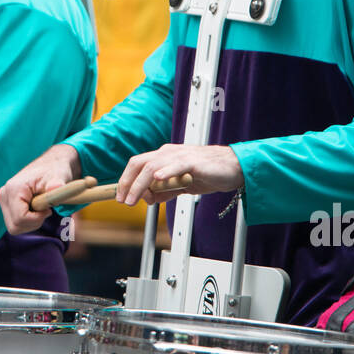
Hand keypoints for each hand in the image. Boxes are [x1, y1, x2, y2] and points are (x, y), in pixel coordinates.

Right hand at [0, 143, 81, 233]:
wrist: (51, 164)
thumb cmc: (54, 170)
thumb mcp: (58, 176)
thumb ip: (57, 184)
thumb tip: (56, 186)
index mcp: (14, 189)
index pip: (20, 218)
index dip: (37, 219)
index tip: (49, 209)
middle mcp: (4, 195)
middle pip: (14, 226)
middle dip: (33, 223)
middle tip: (46, 210)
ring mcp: (4, 200)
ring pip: (14, 227)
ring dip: (31, 223)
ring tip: (42, 208)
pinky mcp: (7, 204)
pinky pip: (15, 223)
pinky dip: (28, 221)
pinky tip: (36, 209)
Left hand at [116, 144, 242, 205]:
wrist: (233, 168)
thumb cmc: (208, 173)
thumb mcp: (181, 185)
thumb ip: (165, 190)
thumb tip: (149, 198)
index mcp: (163, 156)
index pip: (137, 165)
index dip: (125, 180)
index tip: (120, 197)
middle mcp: (168, 153)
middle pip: (139, 164)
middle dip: (128, 183)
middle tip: (124, 201)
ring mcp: (180, 156)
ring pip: (153, 167)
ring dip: (140, 184)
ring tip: (135, 198)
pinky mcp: (193, 162)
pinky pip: (176, 165)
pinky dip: (165, 171)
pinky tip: (158, 178)